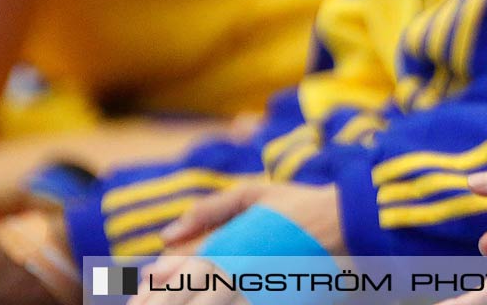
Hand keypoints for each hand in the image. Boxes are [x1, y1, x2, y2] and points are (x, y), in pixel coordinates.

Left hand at [133, 182, 341, 304]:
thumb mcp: (255, 193)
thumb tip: (166, 232)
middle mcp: (234, 272)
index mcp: (225, 245)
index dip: (152, 288)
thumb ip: (209, 210)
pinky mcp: (273, 300)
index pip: (177, 272)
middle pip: (184, 298)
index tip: (138, 292)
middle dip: (158, 303)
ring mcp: (254, 291)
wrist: (348, 224)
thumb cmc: (300, 206)